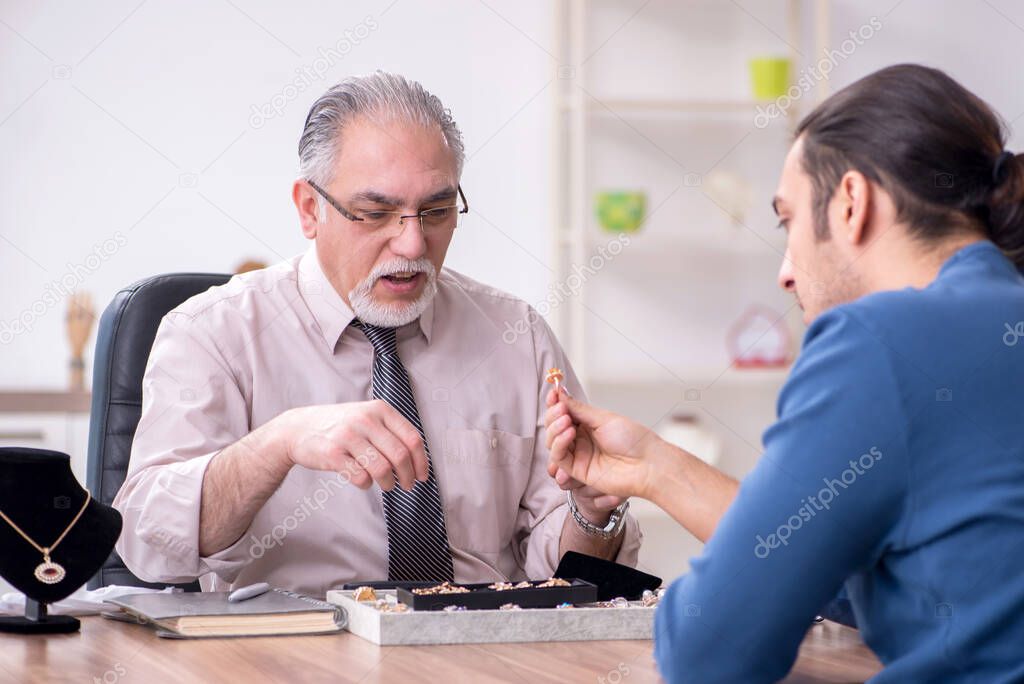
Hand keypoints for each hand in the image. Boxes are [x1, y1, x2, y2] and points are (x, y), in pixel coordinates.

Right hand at [278, 400, 428, 491]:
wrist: (298, 428)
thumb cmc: (340, 426)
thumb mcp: (367, 417)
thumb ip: (391, 433)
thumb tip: (418, 461)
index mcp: (379, 409)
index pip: (412, 438)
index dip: (421, 462)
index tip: (422, 476)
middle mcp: (365, 419)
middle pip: (400, 456)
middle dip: (408, 476)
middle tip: (406, 486)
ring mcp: (348, 436)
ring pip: (383, 469)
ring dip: (388, 483)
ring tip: (386, 485)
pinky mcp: (332, 454)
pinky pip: (361, 477)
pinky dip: (366, 484)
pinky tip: (364, 480)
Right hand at [544, 389, 662, 501]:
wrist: (647, 464)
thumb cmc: (632, 439)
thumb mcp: (603, 418)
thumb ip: (579, 409)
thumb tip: (561, 393)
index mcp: (587, 425)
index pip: (563, 413)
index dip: (555, 403)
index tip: (553, 393)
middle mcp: (580, 439)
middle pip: (554, 427)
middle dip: (553, 416)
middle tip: (561, 408)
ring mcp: (578, 455)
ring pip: (552, 442)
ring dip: (555, 429)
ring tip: (566, 420)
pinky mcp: (577, 471)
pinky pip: (559, 457)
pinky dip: (559, 443)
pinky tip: (569, 433)